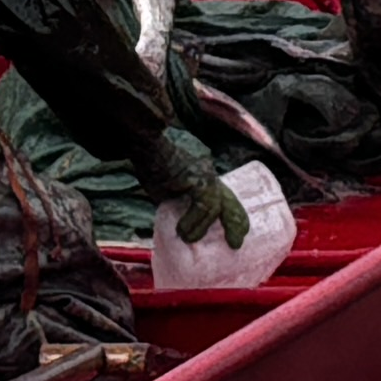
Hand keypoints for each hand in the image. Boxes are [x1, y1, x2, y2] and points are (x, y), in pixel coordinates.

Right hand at [145, 127, 259, 256]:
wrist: (144, 137)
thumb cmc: (146, 157)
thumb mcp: (161, 182)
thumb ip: (172, 197)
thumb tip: (176, 220)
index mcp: (200, 168)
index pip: (219, 192)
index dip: (228, 212)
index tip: (234, 231)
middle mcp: (207, 168)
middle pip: (228, 198)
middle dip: (235, 222)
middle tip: (236, 243)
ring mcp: (205, 171)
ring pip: (215, 205)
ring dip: (202, 226)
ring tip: (187, 237)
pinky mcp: (199, 177)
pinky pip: (203, 204)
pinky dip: (193, 220)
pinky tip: (182, 230)